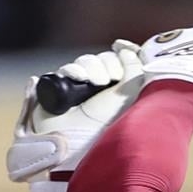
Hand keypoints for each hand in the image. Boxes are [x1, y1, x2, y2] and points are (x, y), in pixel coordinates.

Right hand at [7, 40, 142, 182]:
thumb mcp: (130, 93)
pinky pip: (64, 71)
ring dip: (91, 67)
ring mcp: (79, 92)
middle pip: (102, 60)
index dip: (121, 56)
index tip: (122, 56)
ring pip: (84, 63)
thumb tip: (124, 47)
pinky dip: (72, 71)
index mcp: (121, 93)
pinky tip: (79, 79)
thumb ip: (133, 67)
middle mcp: (101, 92)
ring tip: (94, 82)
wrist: (80, 144)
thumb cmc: (109, 124)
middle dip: (106, 64)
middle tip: (109, 79)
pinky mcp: (59, 93)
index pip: (120, 62)